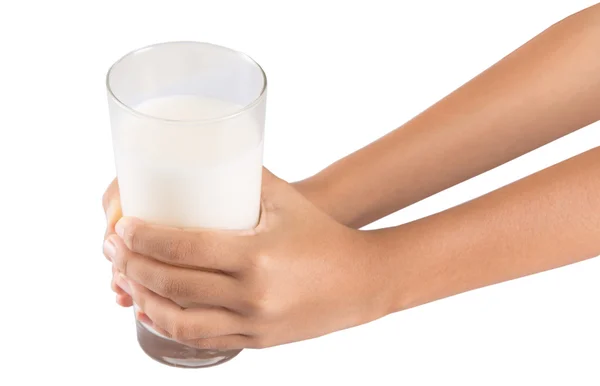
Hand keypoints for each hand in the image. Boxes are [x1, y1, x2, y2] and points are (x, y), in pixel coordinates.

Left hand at [103, 169, 391, 349]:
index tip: (121, 226)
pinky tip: (154, 310)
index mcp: (256, 255)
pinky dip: (169, 325)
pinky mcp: (256, 340)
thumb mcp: (284, 199)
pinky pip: (201, 339)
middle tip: (115, 249)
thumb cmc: (321, 233)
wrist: (361, 280)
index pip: (184, 249)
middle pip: (173, 285)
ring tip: (126, 280)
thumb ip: (244, 173)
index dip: (144, 239)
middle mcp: (252, 293)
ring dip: (144, 301)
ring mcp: (253, 322)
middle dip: (131, 266)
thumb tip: (205, 149)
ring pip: (179, 320)